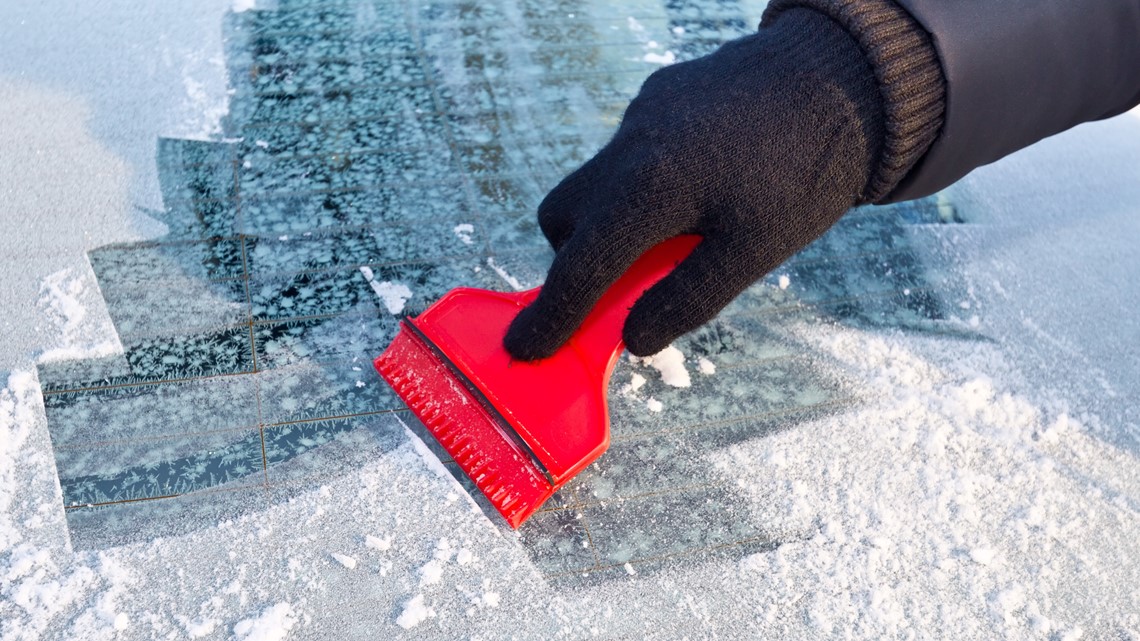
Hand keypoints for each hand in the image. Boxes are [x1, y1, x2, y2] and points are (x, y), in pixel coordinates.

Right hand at [504, 8, 885, 359]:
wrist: (844, 75)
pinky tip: (699, 188)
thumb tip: (633, 340)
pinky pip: (626, 153)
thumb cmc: (807, 170)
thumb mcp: (755, 251)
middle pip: (563, 218)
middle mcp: (630, 146)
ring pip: (593, 183)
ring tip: (676, 237)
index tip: (525, 349)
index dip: (551, 316)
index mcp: (649, 188)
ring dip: (611, 223)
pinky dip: (639, 187)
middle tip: (623, 288)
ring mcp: (641, 116)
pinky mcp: (658, 97)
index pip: (580, 268)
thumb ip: (687, 298)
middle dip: (576, 261)